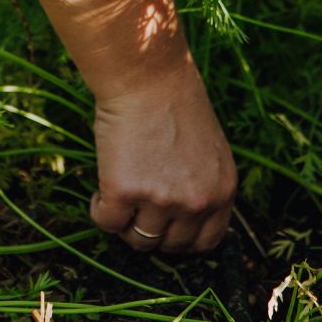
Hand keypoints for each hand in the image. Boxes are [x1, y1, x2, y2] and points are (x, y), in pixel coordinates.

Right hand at [88, 53, 236, 254]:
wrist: (146, 76)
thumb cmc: (174, 102)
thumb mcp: (208, 149)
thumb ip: (202, 184)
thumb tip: (180, 217)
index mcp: (222, 191)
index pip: (206, 241)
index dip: (181, 239)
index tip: (164, 228)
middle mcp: (196, 201)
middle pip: (170, 245)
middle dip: (151, 232)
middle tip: (135, 210)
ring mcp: (160, 199)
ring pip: (138, 240)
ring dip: (125, 224)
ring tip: (117, 198)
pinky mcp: (124, 191)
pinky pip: (107, 222)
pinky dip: (99, 211)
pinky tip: (100, 191)